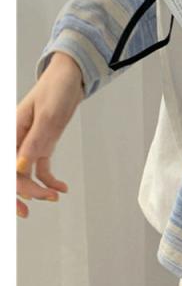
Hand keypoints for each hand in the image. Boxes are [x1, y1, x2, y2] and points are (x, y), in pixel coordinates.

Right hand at [16, 52, 83, 218]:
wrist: (71, 77)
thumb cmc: (56, 88)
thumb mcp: (48, 114)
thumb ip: (34, 141)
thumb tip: (19, 167)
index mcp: (11, 131)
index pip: (6, 166)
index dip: (11, 187)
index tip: (23, 203)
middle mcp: (16, 139)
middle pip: (12, 174)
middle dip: (22, 193)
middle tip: (34, 208)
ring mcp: (29, 143)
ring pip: (25, 174)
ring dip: (37, 189)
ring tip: (54, 196)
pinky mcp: (42, 144)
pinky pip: (40, 168)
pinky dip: (49, 180)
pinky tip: (61, 188)